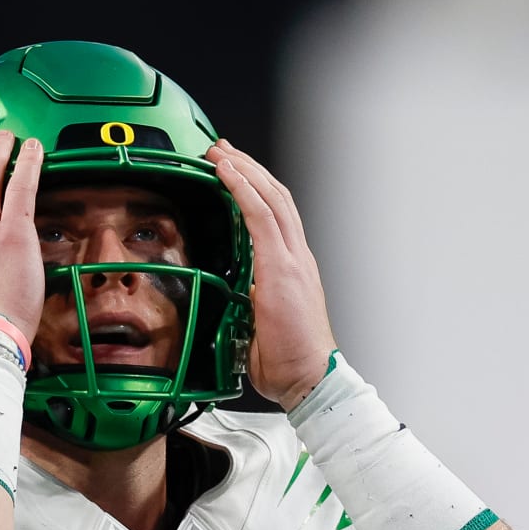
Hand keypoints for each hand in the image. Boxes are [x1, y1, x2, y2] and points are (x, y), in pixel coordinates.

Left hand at [207, 139, 337, 410]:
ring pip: (271, 197)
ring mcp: (293, 259)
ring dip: (243, 170)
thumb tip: (233, 299)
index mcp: (292, 269)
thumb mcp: (259, 323)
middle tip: (221, 151)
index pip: (275, 216)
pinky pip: (262, 216)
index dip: (255, 190)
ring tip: (220, 153)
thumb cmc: (287, 361)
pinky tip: (227, 172)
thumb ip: (249, 302)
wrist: (309, 378)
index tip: (231, 173)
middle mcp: (297, 257)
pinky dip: (243, 189)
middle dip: (247, 169)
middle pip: (275, 197)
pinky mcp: (283, 267)